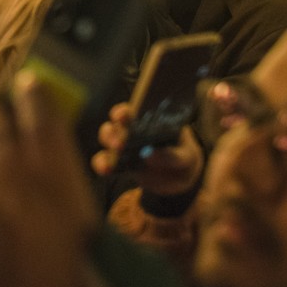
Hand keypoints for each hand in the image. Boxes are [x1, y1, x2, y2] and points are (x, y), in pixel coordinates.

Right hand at [90, 103, 204, 196]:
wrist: (180, 177)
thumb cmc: (182, 157)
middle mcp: (132, 128)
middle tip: (120, 143)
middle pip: (115, 124)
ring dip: (108, 144)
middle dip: (113, 131)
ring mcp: (124, 145)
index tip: (122, 117)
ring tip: (116, 153)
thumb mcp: (184, 156)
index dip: (124, 112)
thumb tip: (148, 153)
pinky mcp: (119, 164)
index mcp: (148, 118)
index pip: (132, 109)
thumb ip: (170, 156)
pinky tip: (106, 169)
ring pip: (108, 139)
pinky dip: (102, 164)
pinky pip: (105, 161)